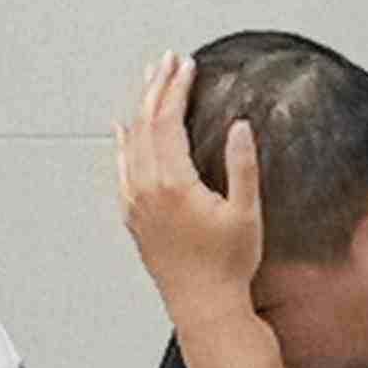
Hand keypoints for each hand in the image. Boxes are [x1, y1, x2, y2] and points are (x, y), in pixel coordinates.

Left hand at [115, 53, 264, 323]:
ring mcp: (135, 203)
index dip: (177, 88)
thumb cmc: (227, 266)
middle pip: (145, 124)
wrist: (204, 306)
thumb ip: (242, 165)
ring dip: (140, 109)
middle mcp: (146, 190)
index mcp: (172, 183)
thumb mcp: (246, 212)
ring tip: (149, 83)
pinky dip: (122, 143)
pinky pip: (121, 168)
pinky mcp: (134, 217)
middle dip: (156, 88)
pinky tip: (122, 130)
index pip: (168, 120)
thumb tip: (241, 128)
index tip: (186, 65)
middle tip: (166, 61)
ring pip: (130, 142)